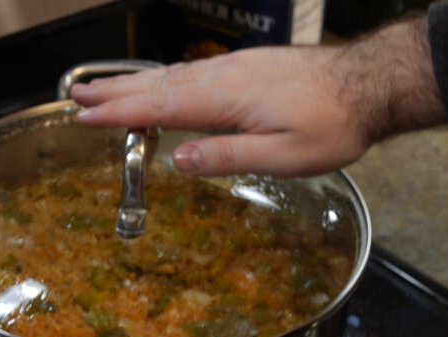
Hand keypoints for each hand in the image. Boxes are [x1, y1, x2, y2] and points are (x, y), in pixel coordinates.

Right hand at [72, 19, 444, 177]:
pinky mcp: (247, 66)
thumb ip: (228, 156)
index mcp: (226, 98)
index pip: (161, 106)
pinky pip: (192, 71)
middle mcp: (223, 76)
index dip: (120, 113)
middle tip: (78, 96)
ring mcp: (235, 67)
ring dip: (135, 83)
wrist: (369, 83)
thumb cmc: (332, 124)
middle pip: (158, 84)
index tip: (85, 117)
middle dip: (115, 92)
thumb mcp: (283, 156)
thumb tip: (177, 159)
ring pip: (174, 75)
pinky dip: (163, 79)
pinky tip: (159, 84)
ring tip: (103, 89)